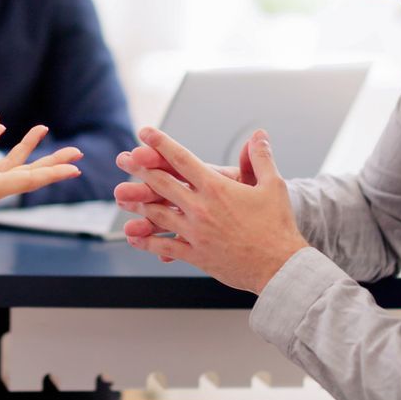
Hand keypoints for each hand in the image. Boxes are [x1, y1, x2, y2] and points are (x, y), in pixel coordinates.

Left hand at [116, 127, 307, 293]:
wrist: (279, 266)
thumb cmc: (277, 226)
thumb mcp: (273, 185)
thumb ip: (260, 158)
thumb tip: (259, 135)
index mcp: (216, 188)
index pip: (182, 160)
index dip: (160, 144)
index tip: (144, 133)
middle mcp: (201, 208)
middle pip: (162, 184)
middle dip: (140, 169)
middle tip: (123, 160)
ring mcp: (195, 232)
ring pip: (158, 214)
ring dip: (138, 203)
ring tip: (122, 196)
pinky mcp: (196, 255)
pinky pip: (165, 247)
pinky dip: (147, 241)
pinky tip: (134, 236)